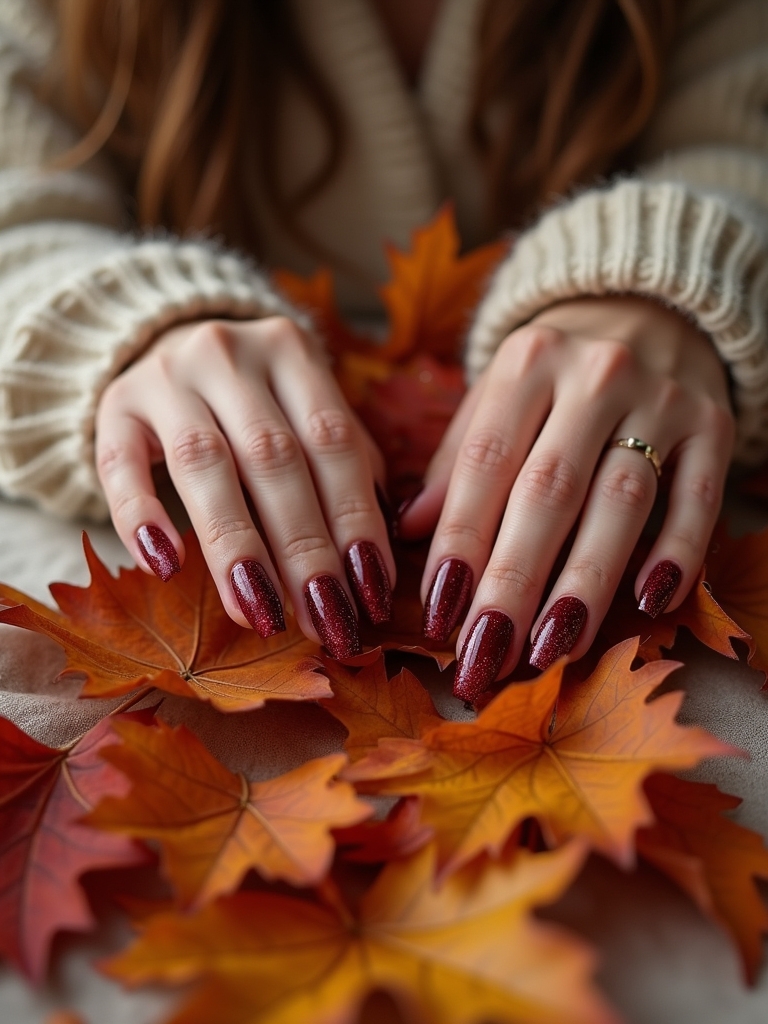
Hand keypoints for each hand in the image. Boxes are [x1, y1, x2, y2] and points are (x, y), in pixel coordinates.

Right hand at [95, 317, 394, 657]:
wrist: (164, 342)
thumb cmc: (256, 398)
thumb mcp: (307, 410)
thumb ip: (346, 468)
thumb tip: (377, 563)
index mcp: (291, 352)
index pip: (333, 441)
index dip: (356, 520)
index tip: (374, 594)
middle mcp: (228, 355)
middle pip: (273, 457)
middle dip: (304, 548)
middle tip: (326, 621)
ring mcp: (164, 377)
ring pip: (204, 464)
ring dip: (236, 547)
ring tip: (261, 614)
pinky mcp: (112, 407)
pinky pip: (119, 464)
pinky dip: (140, 516)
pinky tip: (166, 567)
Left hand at [398, 296, 734, 698]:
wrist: (650, 308)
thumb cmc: (554, 374)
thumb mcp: (497, 395)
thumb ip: (457, 459)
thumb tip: (410, 531)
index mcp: (527, 362)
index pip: (486, 462)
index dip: (460, 541)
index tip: (438, 613)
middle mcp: (596, 374)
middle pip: (549, 490)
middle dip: (514, 580)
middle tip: (485, 654)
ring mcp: (662, 398)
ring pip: (621, 501)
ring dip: (585, 582)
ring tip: (549, 648)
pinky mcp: (713, 426)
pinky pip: (697, 498)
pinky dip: (676, 552)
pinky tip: (648, 604)